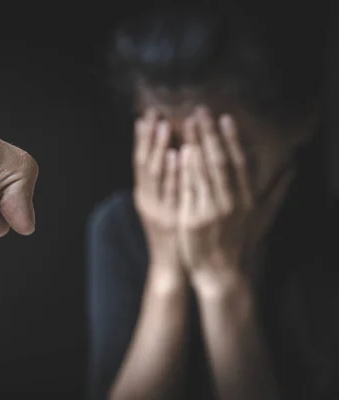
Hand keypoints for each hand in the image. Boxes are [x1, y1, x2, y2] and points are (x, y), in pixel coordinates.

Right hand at [133, 109, 182, 277]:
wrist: (170, 268)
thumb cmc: (170, 237)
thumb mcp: (160, 210)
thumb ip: (161, 188)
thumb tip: (167, 162)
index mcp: (144, 196)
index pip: (140, 162)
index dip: (142, 140)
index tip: (145, 117)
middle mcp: (147, 200)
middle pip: (144, 164)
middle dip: (148, 137)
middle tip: (152, 113)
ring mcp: (157, 209)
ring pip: (155, 174)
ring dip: (158, 148)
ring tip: (162, 125)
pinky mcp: (170, 218)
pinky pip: (170, 190)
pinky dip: (171, 171)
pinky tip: (174, 154)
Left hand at [177, 107, 291, 290]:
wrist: (220, 273)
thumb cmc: (238, 241)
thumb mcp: (260, 217)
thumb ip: (274, 191)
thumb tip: (292, 168)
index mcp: (245, 199)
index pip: (238, 163)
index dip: (232, 140)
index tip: (225, 118)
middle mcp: (230, 203)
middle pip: (219, 162)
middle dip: (209, 135)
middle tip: (200, 111)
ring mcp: (211, 211)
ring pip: (203, 173)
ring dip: (195, 146)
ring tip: (186, 124)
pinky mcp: (193, 220)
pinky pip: (188, 191)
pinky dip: (184, 171)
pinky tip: (178, 153)